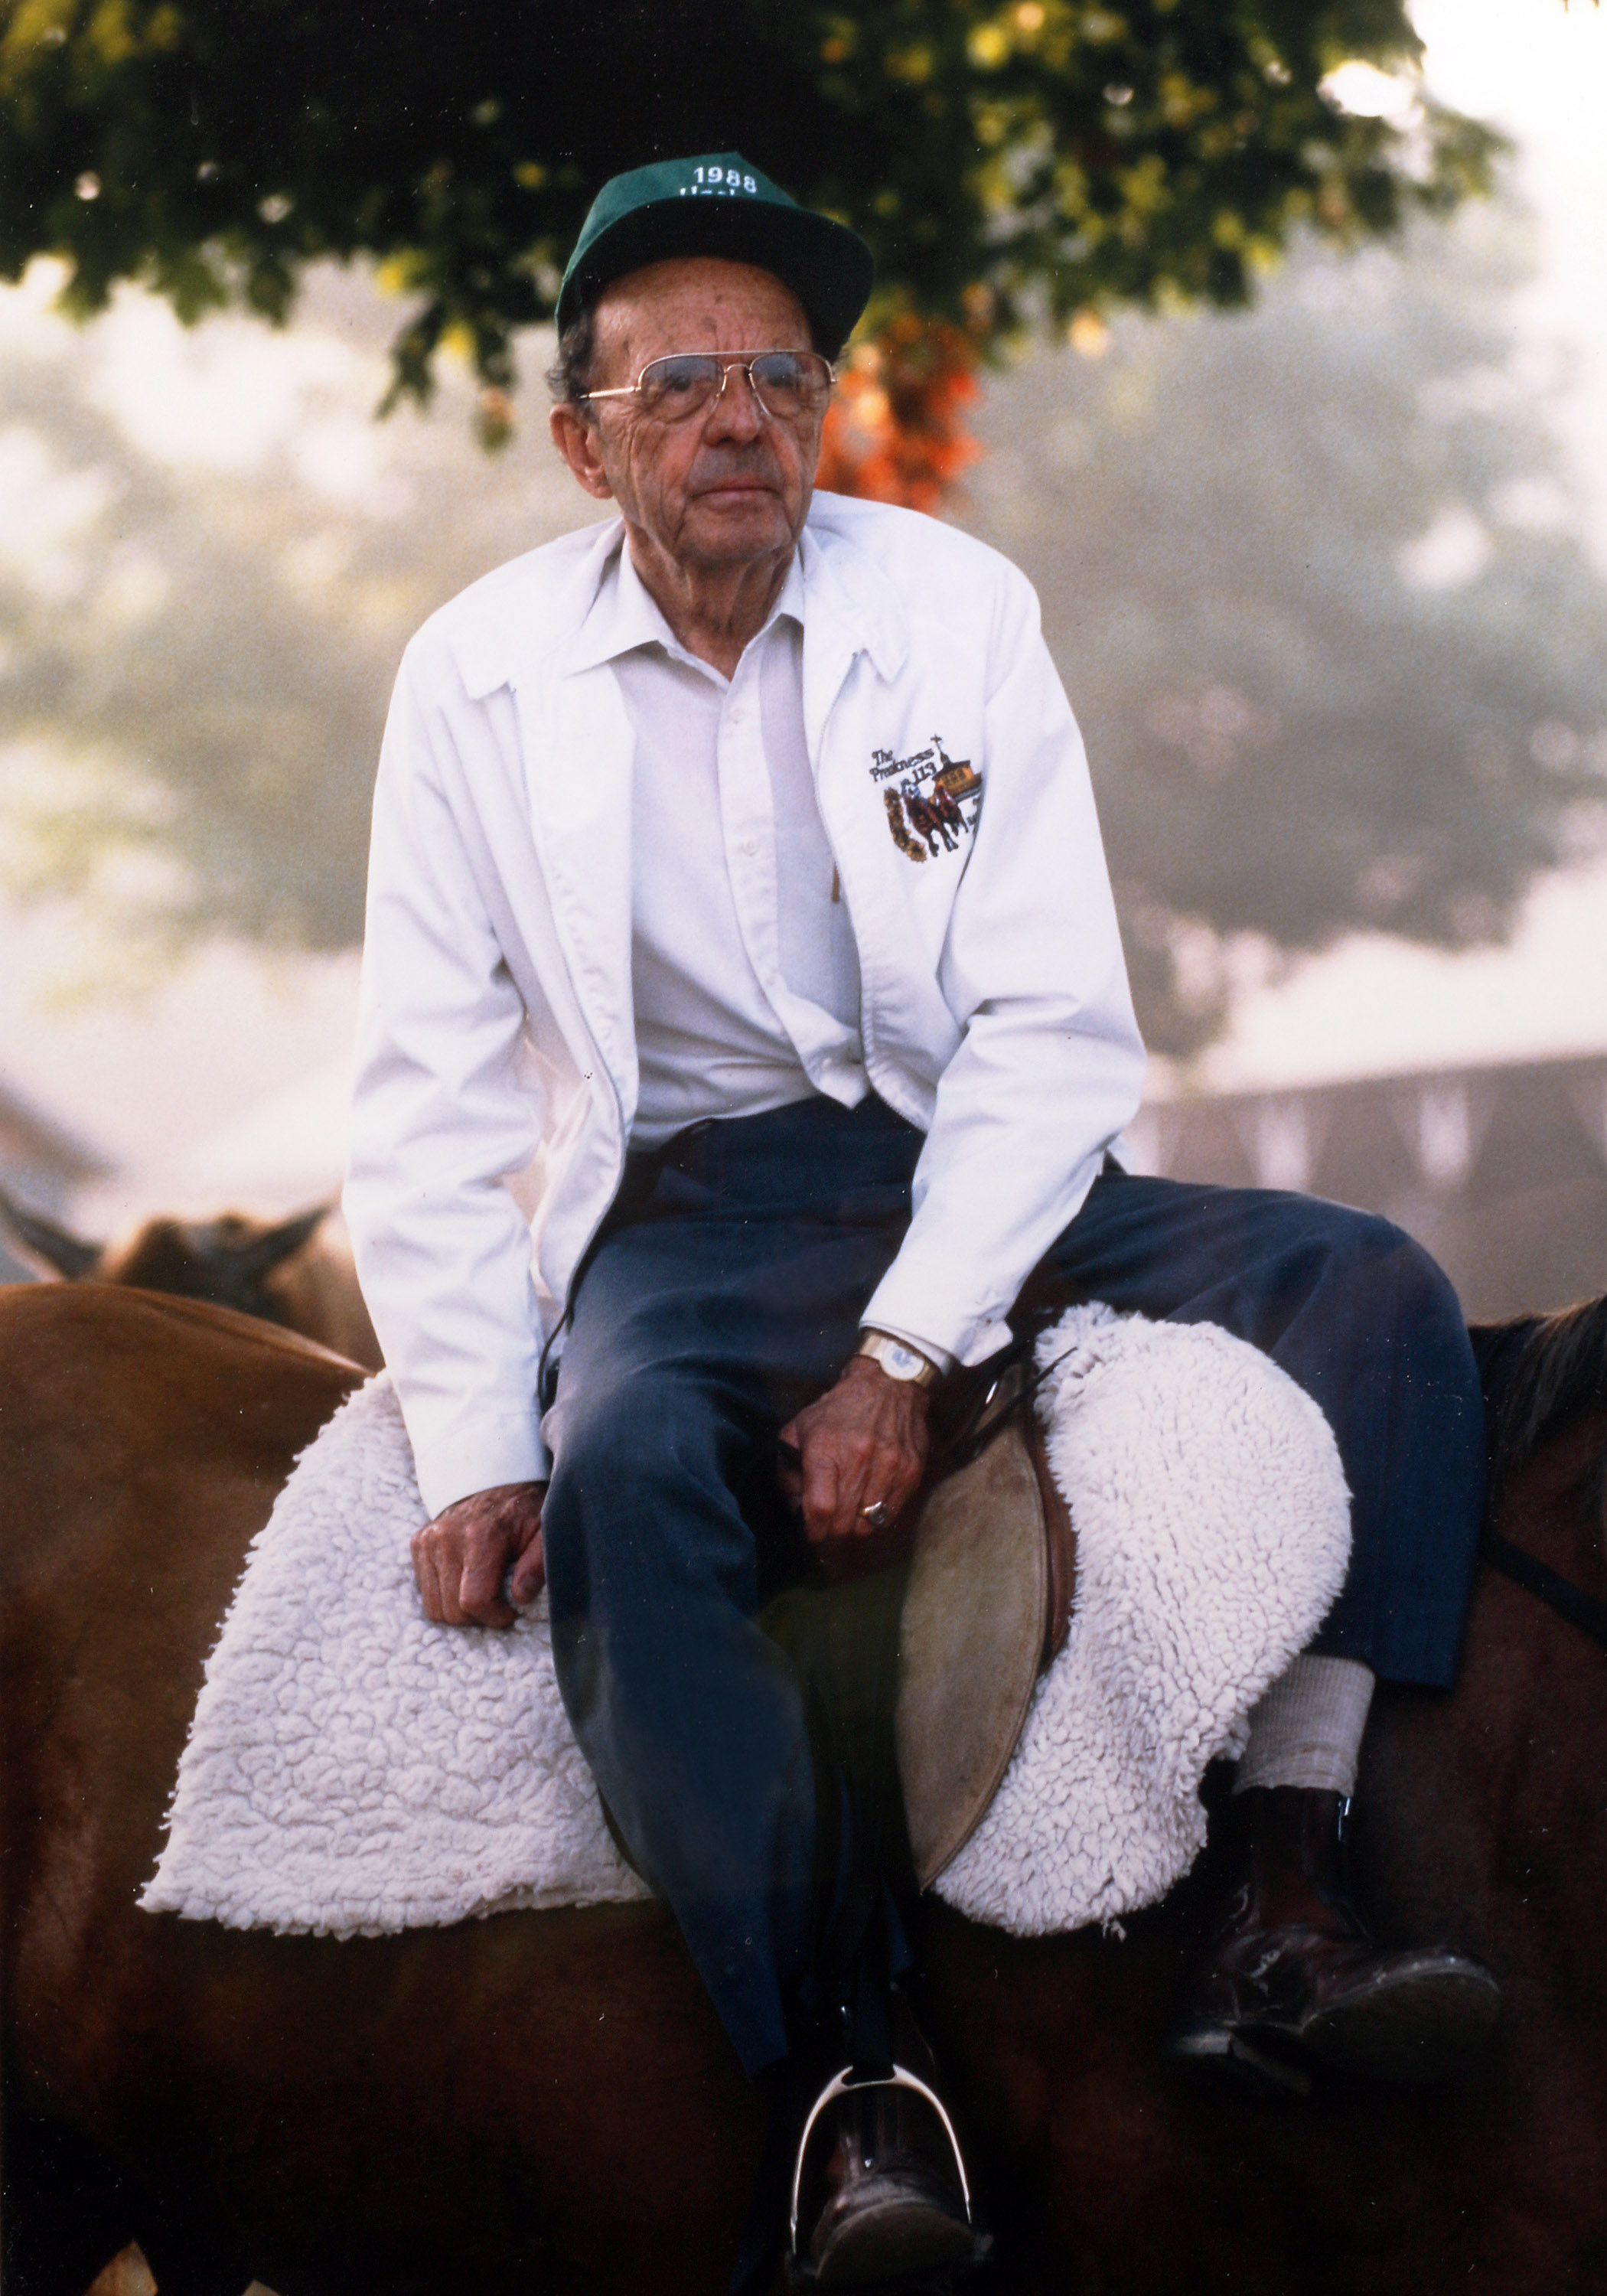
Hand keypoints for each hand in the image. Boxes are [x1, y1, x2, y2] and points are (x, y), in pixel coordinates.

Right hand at [411, 1480, 546, 1628]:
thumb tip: (520, 1596)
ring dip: (460, 1612)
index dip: (495, 1617)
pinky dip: (445, 1596)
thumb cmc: (525, 1512)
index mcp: (481, 1535)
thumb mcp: (545, 1531)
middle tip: (499, 1604)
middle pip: (451, 1610)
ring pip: (434, 1607)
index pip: (474, 1600)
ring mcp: (428, 1540)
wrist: (497, 1483)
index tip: (512, 1610)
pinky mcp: (419, 1544)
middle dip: (479, 1618)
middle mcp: (447, 1537)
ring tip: (483, 1595)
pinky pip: (425, 1592)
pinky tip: (466, 1581)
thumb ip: (538, 1563)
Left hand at [778, 1358, 930, 1547]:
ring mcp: (890, 1466)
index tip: (809, 1533)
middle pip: (843, 1522)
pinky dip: (876, 1517)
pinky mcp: (911, 1472)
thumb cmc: (839, 1409)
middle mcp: (860, 1458)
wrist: (888, 1384)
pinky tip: (867, 1503)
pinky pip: (890, 1514)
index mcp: (826, 1448)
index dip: (812, 1530)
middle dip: (830, 1532)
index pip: (820, 1507)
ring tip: (846, 1515)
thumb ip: (786, 1469)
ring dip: (853, 1527)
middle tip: (826, 1526)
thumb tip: (792, 1505)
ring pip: (867, 1524)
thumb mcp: (799, 1428)